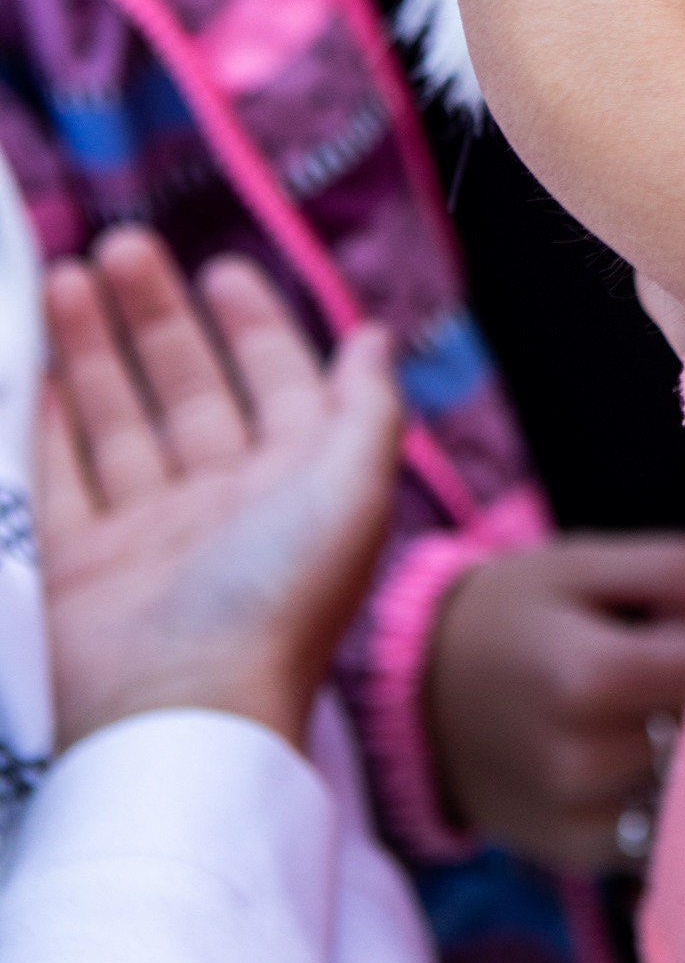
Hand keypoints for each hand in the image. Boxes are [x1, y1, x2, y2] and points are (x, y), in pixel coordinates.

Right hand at [38, 231, 401, 751]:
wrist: (178, 714)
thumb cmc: (276, 598)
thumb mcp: (352, 489)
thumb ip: (367, 407)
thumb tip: (373, 334)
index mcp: (291, 488)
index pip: (273, 385)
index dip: (252, 326)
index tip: (221, 269)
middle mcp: (219, 507)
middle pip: (184, 391)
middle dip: (157, 319)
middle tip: (121, 248)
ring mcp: (143, 537)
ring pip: (115, 422)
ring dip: (93, 349)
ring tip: (67, 276)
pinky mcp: (74, 566)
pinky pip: (53, 476)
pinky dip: (42, 419)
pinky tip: (30, 361)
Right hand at [425, 536, 684, 871]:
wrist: (417, 693)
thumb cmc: (517, 611)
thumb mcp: (587, 563)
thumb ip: (680, 572)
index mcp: (589, 673)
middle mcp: (583, 759)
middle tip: (675, 663)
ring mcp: (578, 818)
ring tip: (647, 708)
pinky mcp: (576, 855)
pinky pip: (664, 828)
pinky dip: (667, 793)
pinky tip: (634, 757)